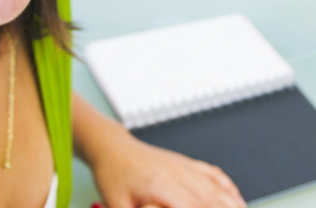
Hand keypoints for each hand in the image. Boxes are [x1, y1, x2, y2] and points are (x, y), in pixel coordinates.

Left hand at [91, 126, 244, 207]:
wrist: (112, 147)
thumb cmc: (113, 174)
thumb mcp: (117, 203)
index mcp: (161, 185)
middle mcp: (177, 173)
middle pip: (210, 201)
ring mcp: (184, 166)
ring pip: (216, 188)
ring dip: (231, 205)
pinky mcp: (185, 163)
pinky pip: (213, 175)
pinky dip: (228, 188)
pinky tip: (236, 200)